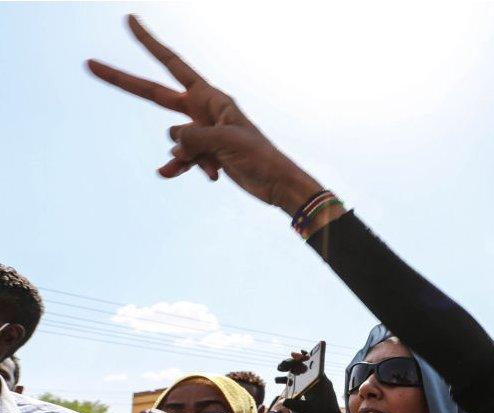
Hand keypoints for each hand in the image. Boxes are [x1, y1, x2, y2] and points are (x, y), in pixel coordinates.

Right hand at [87, 15, 328, 213]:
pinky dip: (182, 167)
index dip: (149, 43)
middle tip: (89, 64)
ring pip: (173, 140)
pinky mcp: (204, 154)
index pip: (172, 64)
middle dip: (123, 81)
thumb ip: (193, 139)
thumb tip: (172, 142)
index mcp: (210, 97)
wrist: (277, 184)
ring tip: (216, 164)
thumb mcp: (226, 143)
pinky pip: (181, 159)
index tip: (130, 20)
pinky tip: (188, 175)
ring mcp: (201, 132)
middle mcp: (202, 110)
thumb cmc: (260, 157)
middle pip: (154, 94)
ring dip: (188, 156)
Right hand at [277, 351, 349, 412]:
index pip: (313, 364)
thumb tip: (284, 400)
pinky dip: (290, 382)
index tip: (297, 353)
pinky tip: (279, 382)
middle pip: (303, 368)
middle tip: (280, 366)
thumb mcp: (310, 410)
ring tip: (277, 374)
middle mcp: (317, 380)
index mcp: (321, 380)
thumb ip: (297, 405)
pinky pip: (298, 383)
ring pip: (299, 375)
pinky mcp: (309, 391)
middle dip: (292, 365)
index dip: (305, 357)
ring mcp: (312, 385)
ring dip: (288, 373)